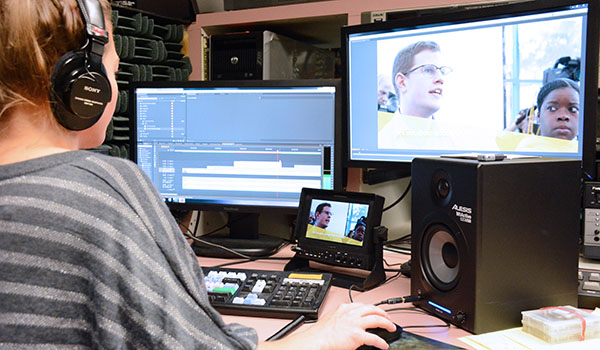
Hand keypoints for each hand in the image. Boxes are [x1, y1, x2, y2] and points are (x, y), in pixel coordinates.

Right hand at [258, 303, 395, 349]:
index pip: (363, 305)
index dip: (372, 308)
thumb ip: (342, 318)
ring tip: (391, 328)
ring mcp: (355, 324)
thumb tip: (347, 324)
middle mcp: (351, 314)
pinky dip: (381, 342)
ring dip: (387, 324)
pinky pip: (374, 339)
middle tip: (388, 318)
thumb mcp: (332, 319)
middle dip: (383, 313)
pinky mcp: (357, 336)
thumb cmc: (320, 334)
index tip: (376, 311)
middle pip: (373, 309)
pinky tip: (384, 345)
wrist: (316, 341)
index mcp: (344, 308)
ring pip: (377, 320)